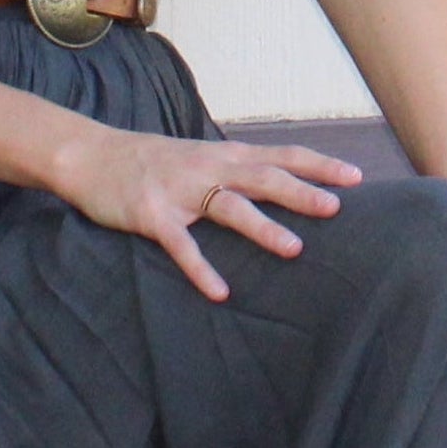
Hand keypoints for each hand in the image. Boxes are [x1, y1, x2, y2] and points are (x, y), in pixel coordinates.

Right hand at [64, 128, 361, 300]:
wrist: (90, 155)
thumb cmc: (154, 161)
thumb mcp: (201, 157)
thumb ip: (238, 170)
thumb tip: (284, 185)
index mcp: (225, 155)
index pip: (282, 155)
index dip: (318, 165)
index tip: (356, 177)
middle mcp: (208, 168)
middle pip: (263, 178)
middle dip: (301, 192)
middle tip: (336, 209)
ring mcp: (180, 191)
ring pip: (228, 207)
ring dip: (262, 227)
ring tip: (294, 249)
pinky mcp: (152, 216)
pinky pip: (181, 245)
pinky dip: (201, 269)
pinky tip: (220, 292)